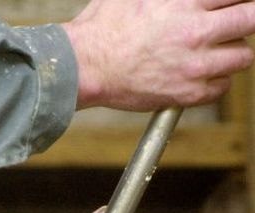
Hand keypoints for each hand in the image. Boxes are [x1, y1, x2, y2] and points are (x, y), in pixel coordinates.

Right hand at [62, 0, 254, 110]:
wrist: (85, 66)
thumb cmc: (103, 29)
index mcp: (185, 3)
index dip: (239, 0)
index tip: (235, 5)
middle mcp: (195, 32)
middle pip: (251, 20)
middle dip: (246, 20)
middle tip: (236, 24)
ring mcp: (194, 65)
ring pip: (243, 56)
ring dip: (231, 53)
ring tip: (211, 52)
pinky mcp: (187, 93)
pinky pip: (222, 87)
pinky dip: (215, 81)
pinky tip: (197, 75)